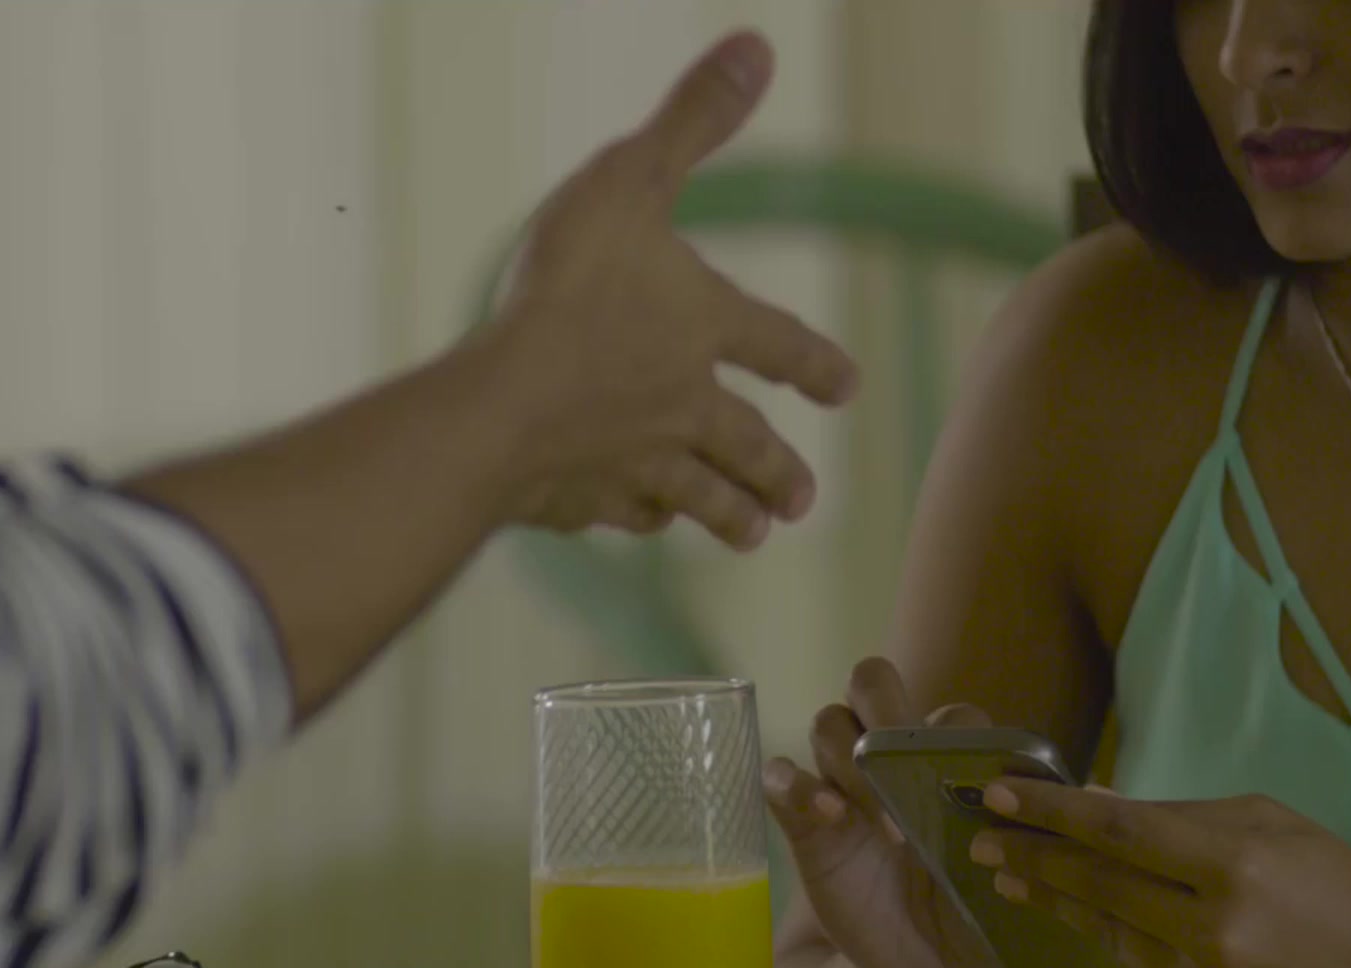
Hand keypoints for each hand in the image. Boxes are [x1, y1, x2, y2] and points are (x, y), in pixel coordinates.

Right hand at [476, 30, 859, 549]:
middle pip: (744, 444)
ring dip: (729, 516)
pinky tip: (640, 522)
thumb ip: (691, 120)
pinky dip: (638, 519)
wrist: (503, 408)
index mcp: (702, 327)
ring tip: (757, 535)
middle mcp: (682, 405)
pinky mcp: (581, 501)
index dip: (812, 360)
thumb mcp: (630, 180)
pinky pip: (620, 514)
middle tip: (805, 502)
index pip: (776, 344)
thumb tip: (758, 46)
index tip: (848, 386)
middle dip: (777, 470)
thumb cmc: (566, 289)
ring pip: (697, 496)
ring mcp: (635, 462)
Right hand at [763, 659, 997, 967]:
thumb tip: (1021, 801)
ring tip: (878, 819)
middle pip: (873, 683)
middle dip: (884, 707)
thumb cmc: (969, 915)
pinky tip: (830, 816)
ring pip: (828, 721)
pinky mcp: (803, 818)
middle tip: (894, 758)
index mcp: (947, 761)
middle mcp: (892, 757)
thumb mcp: (1005, 883)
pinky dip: (799, 786)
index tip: (964, 787)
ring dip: (848, 755)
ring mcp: (843, 782)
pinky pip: (781, 776)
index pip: (950, 713)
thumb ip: (1015, 841)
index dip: (953, 733)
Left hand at [969, 782, 1350, 967]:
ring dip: (1057, 901)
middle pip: (1099, 885)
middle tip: (980, 839)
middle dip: (1032, 858)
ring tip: (1014, 876)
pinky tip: (1101, 919)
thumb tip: (1095, 805)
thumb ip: (1179, 817)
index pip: (1120, 831)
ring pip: (1111, 930)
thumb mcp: (1266, 824)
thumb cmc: (1332, 883)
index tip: (999, 795)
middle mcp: (1214, 928)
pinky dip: (1124, 939)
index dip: (1053, 812)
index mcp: (1234, 864)